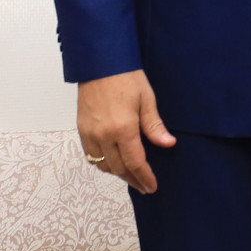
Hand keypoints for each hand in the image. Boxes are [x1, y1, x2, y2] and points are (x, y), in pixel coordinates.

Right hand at [77, 69, 173, 193]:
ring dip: (117, 172)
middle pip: (118, 168)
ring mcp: (90, 133)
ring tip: (131, 175)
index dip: (144, 177)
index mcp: (123, 129)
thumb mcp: (147, 100)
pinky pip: (91, 155)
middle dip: (132, 179)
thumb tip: (168, 144)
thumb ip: (155, 126)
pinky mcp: (81, 129)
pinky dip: (102, 162)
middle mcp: (103, 135)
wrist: (100, 63)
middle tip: (144, 185)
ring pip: (102, 165)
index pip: (135, 163)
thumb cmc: (126, 77)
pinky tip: (113, 161)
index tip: (152, 186)